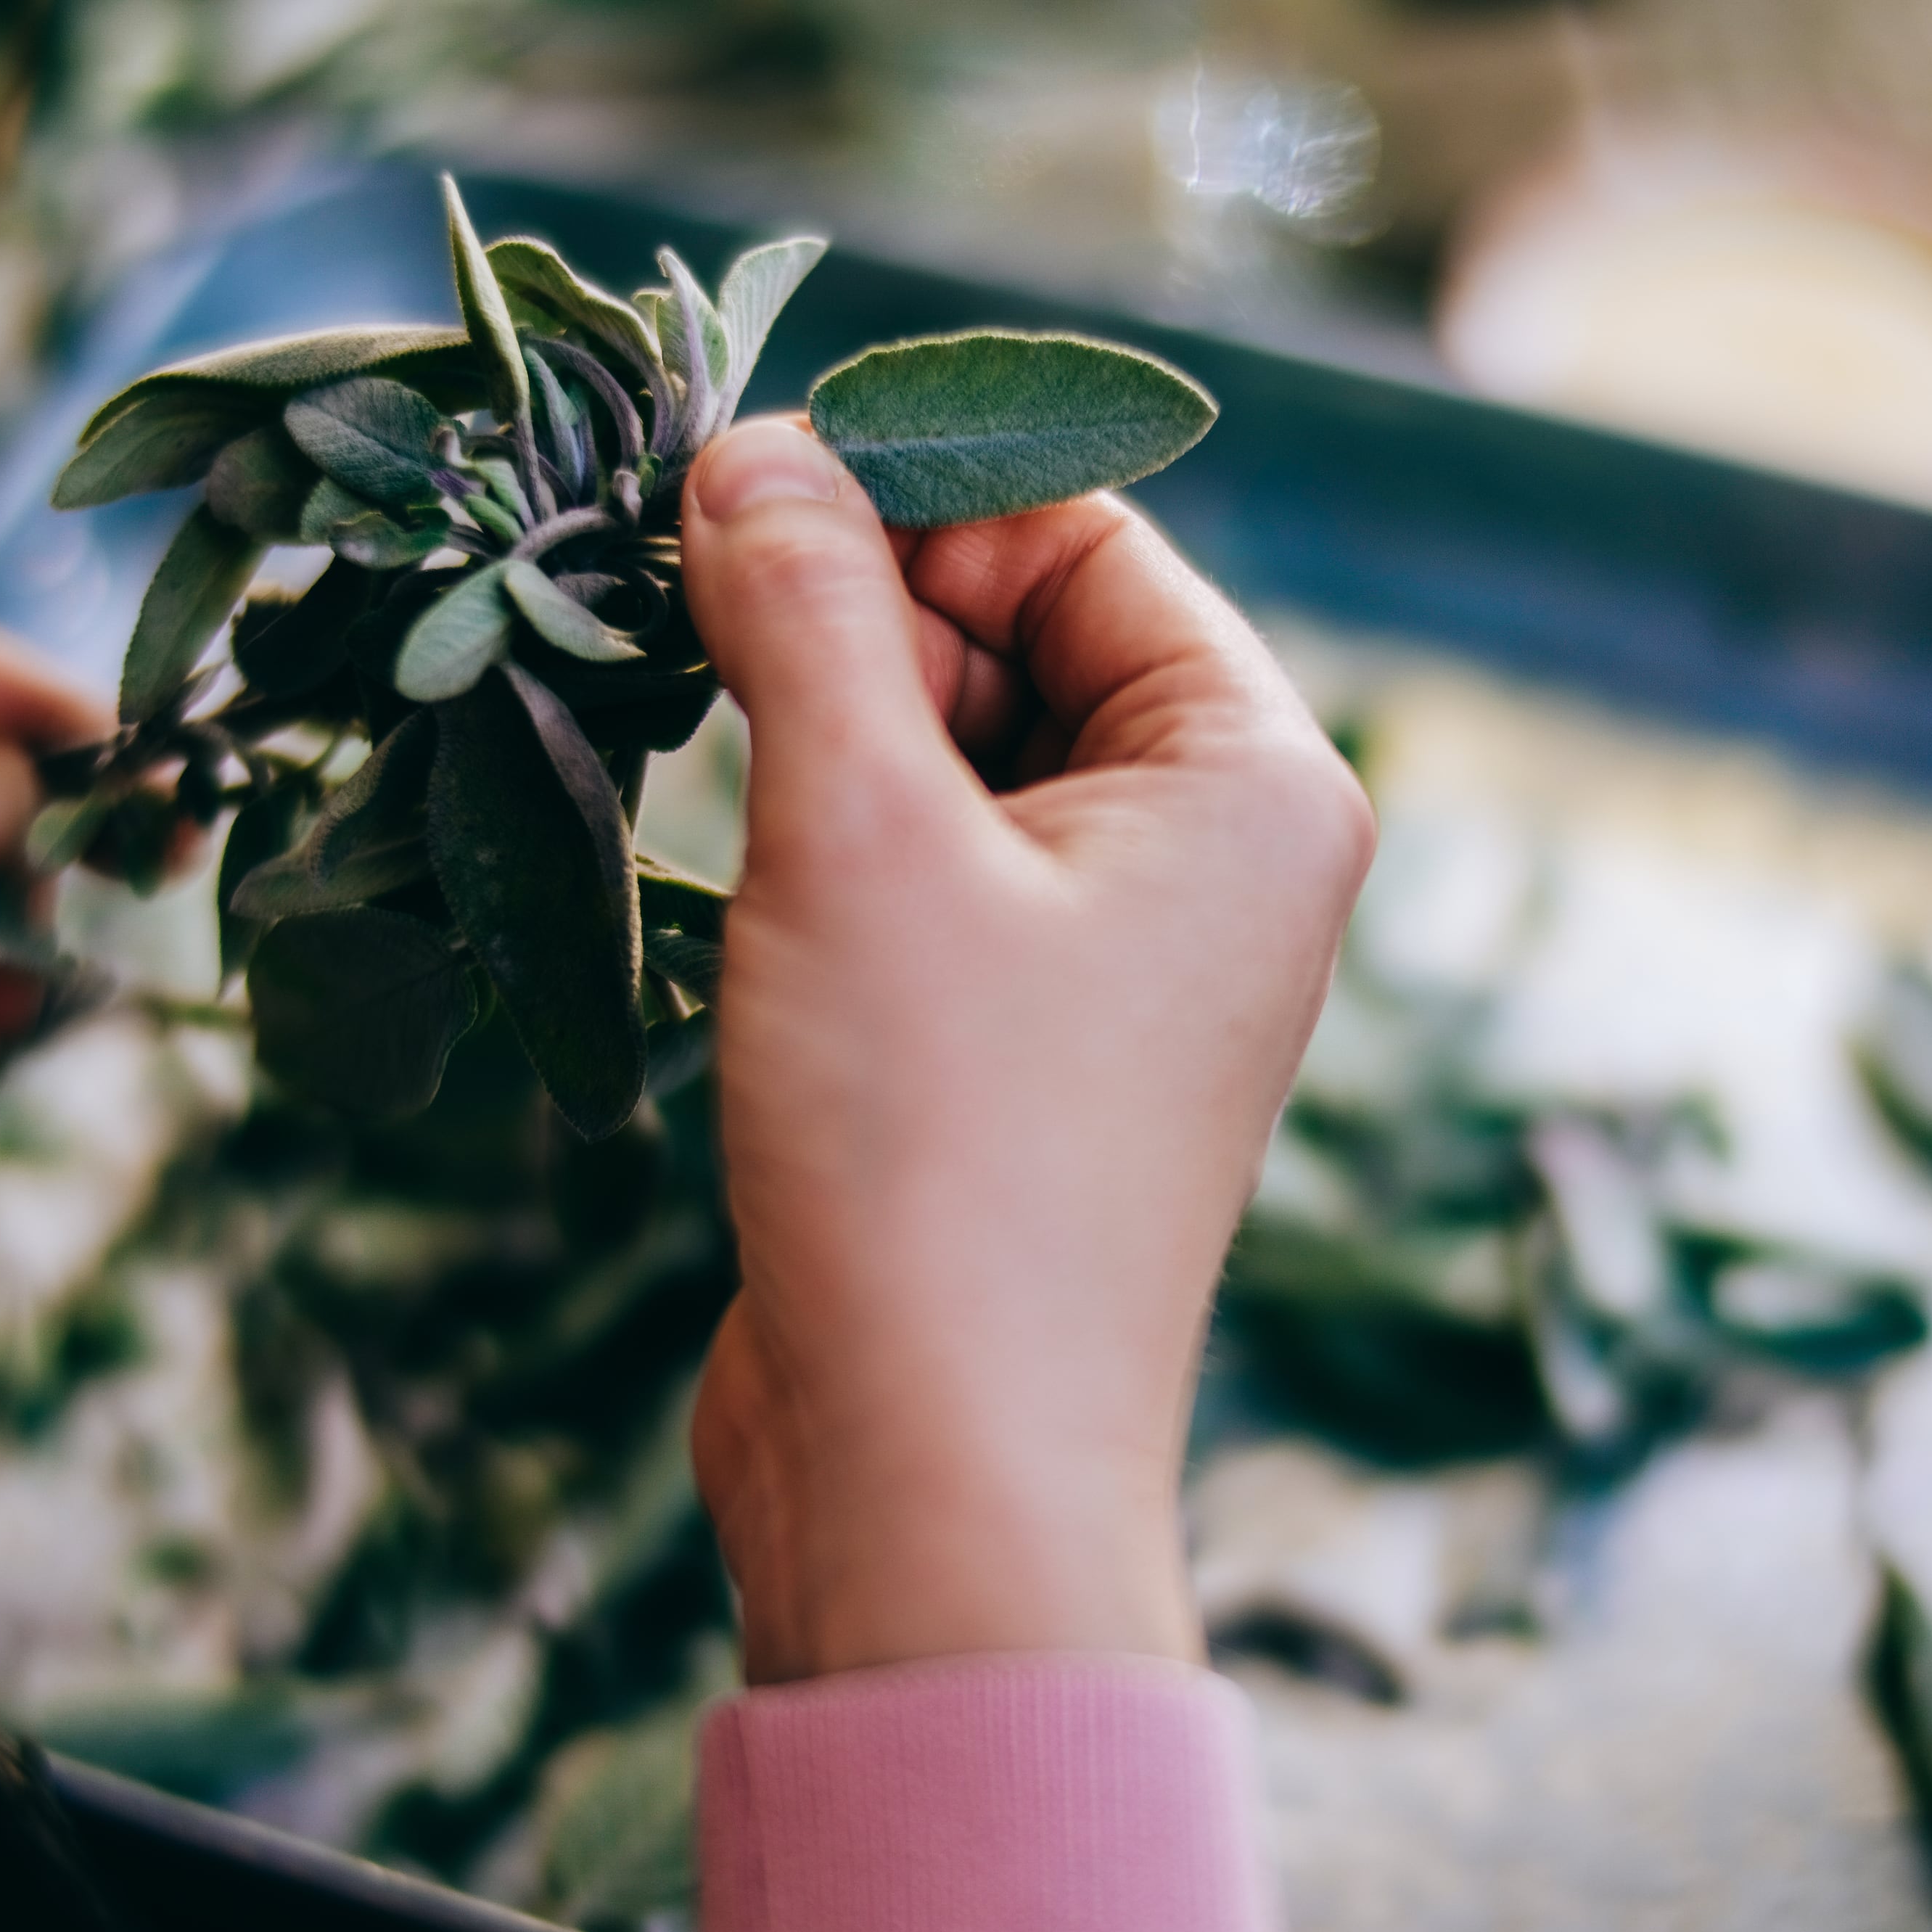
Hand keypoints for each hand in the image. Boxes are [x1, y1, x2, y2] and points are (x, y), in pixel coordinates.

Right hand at [677, 420, 1373, 1683]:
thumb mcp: (857, 831)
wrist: (940, 1479)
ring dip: (816, 733)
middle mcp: (1214, 857)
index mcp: (1254, 777)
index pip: (1081, 534)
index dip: (907, 493)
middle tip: (677, 618)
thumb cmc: (938, 1153)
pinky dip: (824, 845)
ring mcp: (1120, 960)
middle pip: (1015, 633)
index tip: (727, 485)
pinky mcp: (1019, 1047)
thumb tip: (752, 453)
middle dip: (847, 615)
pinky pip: (924, 874)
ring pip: (951, 755)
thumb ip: (805, 611)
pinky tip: (733, 874)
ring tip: (698, 757)